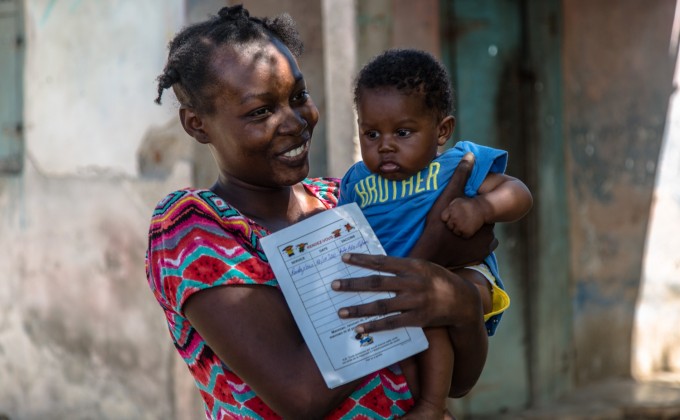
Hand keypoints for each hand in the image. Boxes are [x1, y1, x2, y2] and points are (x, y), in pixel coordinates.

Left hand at [331, 253, 482, 332]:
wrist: (463, 302)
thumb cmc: (438, 281)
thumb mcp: (423, 266)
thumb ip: (402, 266)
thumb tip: (375, 262)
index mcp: (412, 266)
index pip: (382, 261)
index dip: (362, 259)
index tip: (344, 258)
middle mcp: (412, 282)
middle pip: (377, 283)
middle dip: (353, 284)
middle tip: (334, 285)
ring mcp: (415, 302)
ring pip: (381, 305)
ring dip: (359, 309)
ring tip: (341, 311)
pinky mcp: (418, 319)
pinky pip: (392, 323)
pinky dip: (375, 326)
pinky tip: (360, 328)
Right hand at [410, 152, 497, 267]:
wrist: (431, 253)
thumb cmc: (439, 224)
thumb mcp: (449, 197)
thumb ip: (461, 176)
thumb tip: (470, 155)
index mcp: (486, 219)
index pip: (484, 210)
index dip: (472, 208)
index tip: (461, 208)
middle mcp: (490, 236)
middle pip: (483, 224)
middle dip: (473, 221)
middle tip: (457, 220)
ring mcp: (484, 250)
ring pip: (481, 238)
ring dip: (472, 235)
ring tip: (455, 232)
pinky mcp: (477, 260)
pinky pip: (477, 250)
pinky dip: (470, 247)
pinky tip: (458, 244)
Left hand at [441, 196, 484, 237]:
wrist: (481, 208)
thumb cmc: (468, 204)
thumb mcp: (456, 202)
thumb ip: (448, 208)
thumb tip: (442, 217)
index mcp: (451, 211)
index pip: (443, 218)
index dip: (448, 218)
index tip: (453, 217)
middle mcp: (454, 219)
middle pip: (449, 226)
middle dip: (453, 224)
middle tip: (460, 220)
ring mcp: (460, 226)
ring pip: (455, 232)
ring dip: (459, 229)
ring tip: (465, 223)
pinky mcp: (467, 232)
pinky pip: (463, 236)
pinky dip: (465, 233)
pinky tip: (469, 227)